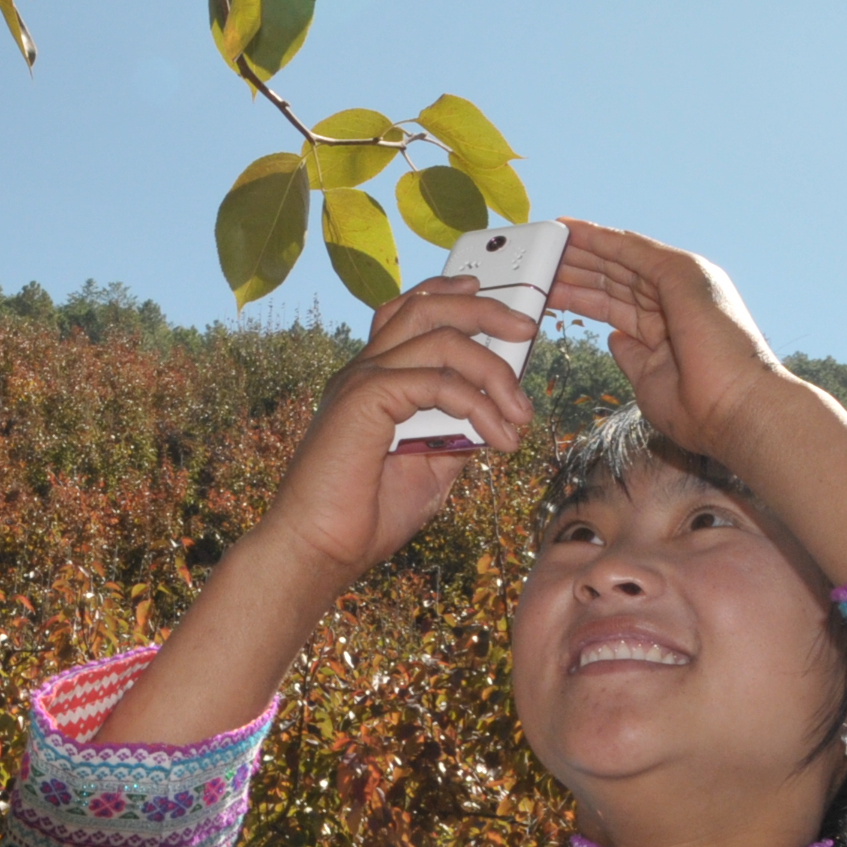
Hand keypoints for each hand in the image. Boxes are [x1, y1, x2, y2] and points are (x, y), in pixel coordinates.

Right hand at [258, 276, 536, 583]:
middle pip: (424, 305)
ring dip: (492, 368)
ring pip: (438, 336)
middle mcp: (363, 370)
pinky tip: (498, 438)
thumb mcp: (431, 467)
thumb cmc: (366, 515)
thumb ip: (457, 433)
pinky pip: (437, 382)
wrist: (320, 550)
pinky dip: (477, 405)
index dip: (451, 296)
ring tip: (520, 412)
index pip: (408, 311)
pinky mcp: (364, 398)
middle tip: (527, 329)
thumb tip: (497, 412)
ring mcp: (360, 380)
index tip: (497, 305)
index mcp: (372, 380)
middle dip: (484, 308)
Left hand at [550, 221, 791, 462]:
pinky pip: (631, 249)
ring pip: (620, 257)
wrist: (739, 414)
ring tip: (544, 237)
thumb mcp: (650, 381)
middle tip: (534, 258)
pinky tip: (571, 229)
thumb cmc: (702, 410)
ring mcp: (683, 281)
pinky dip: (599, 238)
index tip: (547, 287)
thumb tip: (614, 338)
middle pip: (614, 276)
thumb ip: (632, 356)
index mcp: (670, 324)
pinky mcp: (682, 272)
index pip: (615, 301)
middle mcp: (678, 297)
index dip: (580, 292)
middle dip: (574, 266)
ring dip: (580, 248)